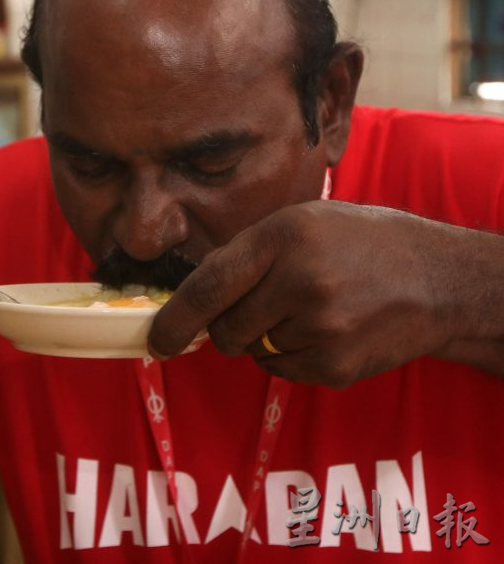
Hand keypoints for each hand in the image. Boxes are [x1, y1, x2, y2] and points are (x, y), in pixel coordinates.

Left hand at [148, 201, 503, 386]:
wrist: (436, 279)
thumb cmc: (361, 242)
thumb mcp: (302, 222)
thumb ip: (248, 255)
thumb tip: (197, 294)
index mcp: (284, 237)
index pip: (209, 286)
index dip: (175, 319)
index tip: (157, 341)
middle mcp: (300, 282)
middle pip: (226, 329)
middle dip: (228, 325)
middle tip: (262, 306)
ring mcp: (321, 329)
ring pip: (255, 351)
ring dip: (266, 337)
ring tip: (310, 310)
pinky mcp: (336, 366)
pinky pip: (283, 370)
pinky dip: (291, 355)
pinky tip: (325, 330)